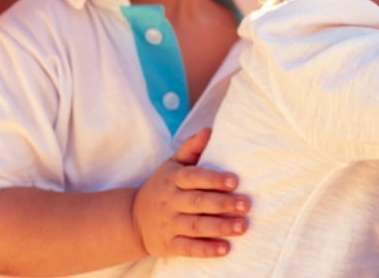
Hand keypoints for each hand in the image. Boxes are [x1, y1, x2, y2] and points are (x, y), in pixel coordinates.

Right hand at [131, 128, 251, 257]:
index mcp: (172, 180)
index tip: (234, 181)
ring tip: (242, 226)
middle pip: (197, 203)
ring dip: (220, 227)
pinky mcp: (168, 245)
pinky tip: (225, 249)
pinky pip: (188, 248)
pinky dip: (206, 249)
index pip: (193, 177)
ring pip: (195, 226)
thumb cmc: (163, 187)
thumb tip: (209, 130)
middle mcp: (170, 202)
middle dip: (222, 204)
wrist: (133, 219)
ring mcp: (168, 224)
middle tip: (246, 205)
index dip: (213, 179)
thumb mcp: (172, 165)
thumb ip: (191, 148)